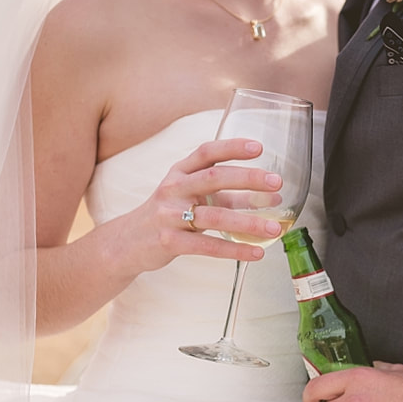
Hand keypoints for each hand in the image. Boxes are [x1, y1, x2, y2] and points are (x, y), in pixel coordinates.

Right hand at [125, 138, 282, 272]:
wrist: (126, 243)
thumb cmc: (168, 215)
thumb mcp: (190, 197)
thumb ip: (225, 195)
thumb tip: (269, 196)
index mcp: (179, 172)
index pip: (206, 152)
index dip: (232, 147)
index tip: (259, 147)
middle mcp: (173, 189)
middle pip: (213, 178)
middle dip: (247, 179)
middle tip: (276, 183)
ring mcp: (170, 215)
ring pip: (214, 216)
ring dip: (248, 222)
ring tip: (274, 229)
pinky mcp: (169, 242)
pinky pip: (207, 246)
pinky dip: (234, 250)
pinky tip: (255, 253)